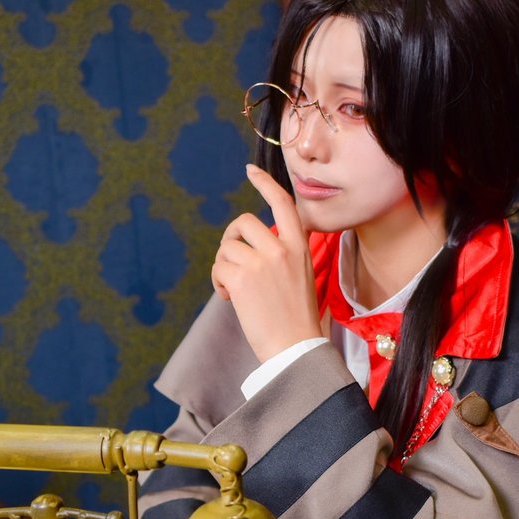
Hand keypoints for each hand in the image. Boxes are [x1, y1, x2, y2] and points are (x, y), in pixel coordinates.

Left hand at [212, 164, 321, 362]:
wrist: (295, 347)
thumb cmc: (296, 317)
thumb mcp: (299, 275)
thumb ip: (280, 253)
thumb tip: (247, 243)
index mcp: (299, 246)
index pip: (282, 203)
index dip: (264, 184)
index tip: (249, 171)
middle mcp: (281, 248)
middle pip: (243, 223)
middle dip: (231, 240)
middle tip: (233, 263)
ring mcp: (261, 262)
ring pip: (227, 247)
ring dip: (224, 267)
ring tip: (234, 289)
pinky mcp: (241, 278)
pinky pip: (218, 267)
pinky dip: (218, 283)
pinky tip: (229, 299)